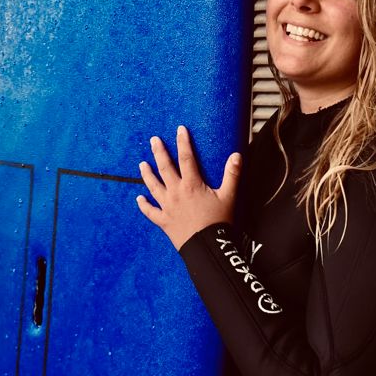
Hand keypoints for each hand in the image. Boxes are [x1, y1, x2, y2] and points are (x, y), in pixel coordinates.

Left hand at [136, 125, 241, 250]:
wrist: (206, 246)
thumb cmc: (218, 222)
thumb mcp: (229, 196)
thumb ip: (232, 175)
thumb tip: (236, 155)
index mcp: (192, 185)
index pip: (186, 158)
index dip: (183, 142)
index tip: (180, 129)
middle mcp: (176, 193)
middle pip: (165, 168)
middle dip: (159, 152)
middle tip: (153, 140)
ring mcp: (167, 207)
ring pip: (153, 187)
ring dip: (147, 175)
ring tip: (142, 164)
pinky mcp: (164, 221)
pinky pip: (150, 212)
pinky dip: (143, 205)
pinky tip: (138, 199)